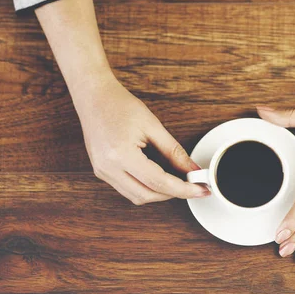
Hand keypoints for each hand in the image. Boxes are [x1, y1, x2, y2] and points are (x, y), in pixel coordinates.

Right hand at [72, 75, 209, 204]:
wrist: (93, 97)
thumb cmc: (119, 105)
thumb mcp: (152, 126)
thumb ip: (174, 152)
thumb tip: (192, 170)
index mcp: (120, 154)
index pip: (158, 182)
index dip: (183, 189)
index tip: (200, 189)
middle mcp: (108, 168)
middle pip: (147, 195)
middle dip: (173, 194)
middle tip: (193, 186)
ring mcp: (102, 172)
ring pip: (137, 196)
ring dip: (159, 193)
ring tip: (178, 181)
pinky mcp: (102, 172)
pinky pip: (127, 189)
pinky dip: (146, 187)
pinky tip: (160, 177)